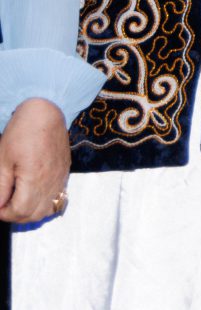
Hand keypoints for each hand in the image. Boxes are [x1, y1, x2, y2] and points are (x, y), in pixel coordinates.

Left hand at [0, 99, 70, 223]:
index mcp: (35, 178)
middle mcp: (51, 182)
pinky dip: (45, 204)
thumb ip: (0, 187)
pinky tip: (33, 195)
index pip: (19, 211)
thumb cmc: (22, 133)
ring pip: (48, 210)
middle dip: (15, 216)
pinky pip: (58, 198)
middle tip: (3, 205)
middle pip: (35, 215)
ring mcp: (60, 178)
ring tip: (17, 202)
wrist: (46, 113)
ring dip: (31, 213)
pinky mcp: (64, 173)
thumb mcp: (2, 160)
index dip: (3, 214)